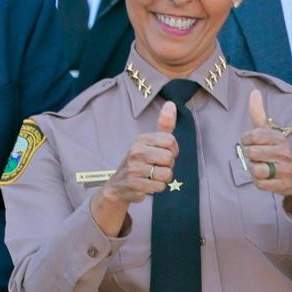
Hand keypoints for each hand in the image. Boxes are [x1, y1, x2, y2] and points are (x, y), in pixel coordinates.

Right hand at [90, 102, 178, 235]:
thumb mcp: (149, 142)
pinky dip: (157, 188)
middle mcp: (136, 151)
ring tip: (152, 177)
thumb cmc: (139, 162)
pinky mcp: (134, 184)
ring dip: (163, 179)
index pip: (170, 140)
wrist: (118, 186)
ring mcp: (134, 168)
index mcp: (141, 139)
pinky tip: (148, 185)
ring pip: (166, 174)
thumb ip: (163, 125)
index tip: (164, 154)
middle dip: (168, 166)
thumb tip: (171, 103)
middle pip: (169, 158)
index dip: (173, 150)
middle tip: (157, 167)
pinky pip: (159, 187)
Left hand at [239, 90, 291, 213]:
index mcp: (279, 137)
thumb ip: (259, 114)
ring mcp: (284, 169)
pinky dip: (259, 182)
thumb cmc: (281, 151)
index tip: (252, 143)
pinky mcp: (282, 185)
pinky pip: (259, 184)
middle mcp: (283, 152)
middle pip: (250, 153)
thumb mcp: (271, 132)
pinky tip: (268, 178)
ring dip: (254, 170)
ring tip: (263, 167)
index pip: (251, 136)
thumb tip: (253, 92)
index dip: (246, 141)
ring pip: (254, 169)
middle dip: (250, 157)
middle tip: (258, 157)